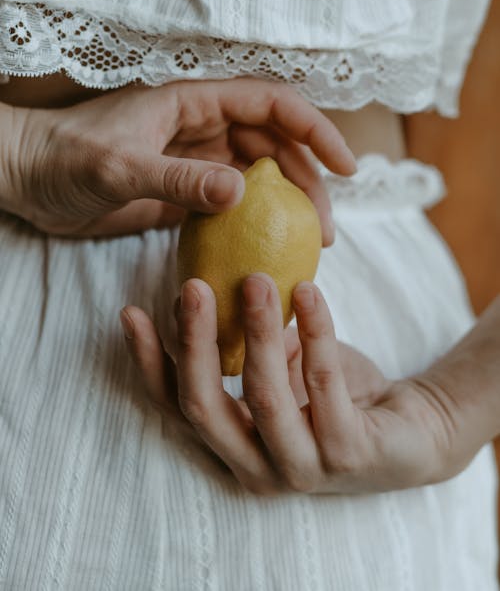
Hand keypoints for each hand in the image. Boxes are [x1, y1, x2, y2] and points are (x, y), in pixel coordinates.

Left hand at [3, 78, 355, 237]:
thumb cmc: (65, 157)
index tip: (345, 165)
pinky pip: (233, 206)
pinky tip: (270, 250)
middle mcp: (203, 128)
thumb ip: (178, 178)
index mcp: (195, 102)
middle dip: (309, 180)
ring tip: (309, 244)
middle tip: (325, 228)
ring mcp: (196, 162)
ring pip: (259, 178)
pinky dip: (256, 224)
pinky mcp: (185, 193)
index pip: (271, 104)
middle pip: (275, 145)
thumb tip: (242, 191)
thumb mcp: (120, 166)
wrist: (27, 179)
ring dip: (288, 206)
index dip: (314, 129)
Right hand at [121, 274, 470, 494]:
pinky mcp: (349, 456)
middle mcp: (256, 467)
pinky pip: (324, 386)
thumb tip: (213, 286)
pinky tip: (309, 292)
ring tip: (257, 279)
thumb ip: (246, 345)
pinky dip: (315, 333)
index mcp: (233, 445)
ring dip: (257, 331)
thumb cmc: (334, 393)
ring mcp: (302, 467)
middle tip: (193, 285)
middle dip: (194, 341)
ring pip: (262, 396)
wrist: (411, 428)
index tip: (131, 310)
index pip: (174, 407)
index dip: (149, 361)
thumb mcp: (282, 365)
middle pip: (204, 407)